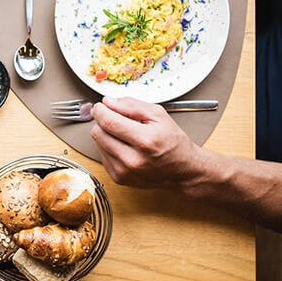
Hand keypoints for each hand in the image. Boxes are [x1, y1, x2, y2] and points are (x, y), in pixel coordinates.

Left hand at [90, 97, 214, 191]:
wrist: (183, 171)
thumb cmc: (173, 142)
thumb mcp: (159, 115)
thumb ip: (131, 105)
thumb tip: (108, 102)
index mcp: (145, 141)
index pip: (108, 122)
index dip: (100, 110)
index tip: (101, 106)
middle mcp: (133, 159)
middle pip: (98, 133)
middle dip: (102, 121)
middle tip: (114, 118)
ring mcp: (124, 172)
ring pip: (98, 144)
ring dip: (106, 135)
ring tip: (124, 135)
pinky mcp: (119, 178)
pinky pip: (102, 156)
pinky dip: (109, 148)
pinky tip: (124, 147)